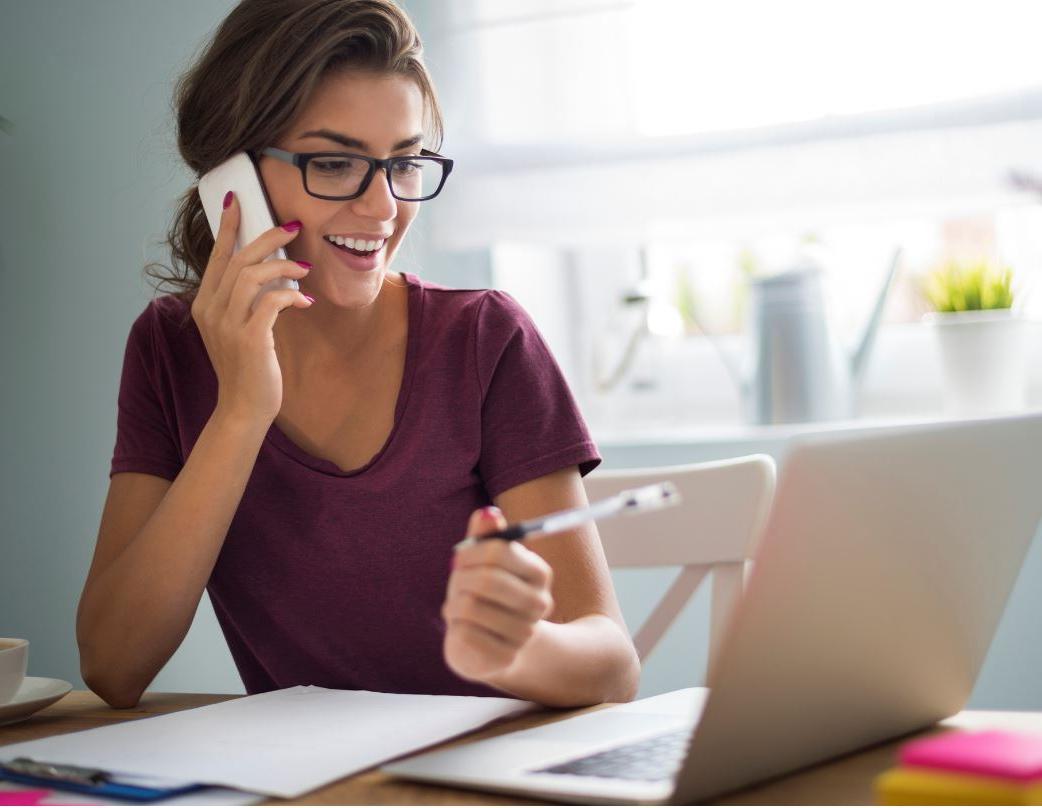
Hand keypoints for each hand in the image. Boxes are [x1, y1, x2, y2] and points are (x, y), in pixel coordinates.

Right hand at [191, 191, 313, 426]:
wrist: (243, 408)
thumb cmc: (247, 368)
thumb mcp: (238, 329)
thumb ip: (245, 302)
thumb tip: (269, 273)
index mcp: (205, 304)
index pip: (216, 256)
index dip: (227, 227)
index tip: (238, 200)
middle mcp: (210, 310)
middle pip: (238, 259)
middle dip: (268, 237)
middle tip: (293, 227)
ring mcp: (227, 325)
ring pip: (252, 275)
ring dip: (283, 266)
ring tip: (304, 269)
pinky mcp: (249, 339)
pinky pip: (271, 302)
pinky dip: (291, 295)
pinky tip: (304, 300)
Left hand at [442, 507, 554, 683]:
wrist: (489, 644)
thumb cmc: (484, 594)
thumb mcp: (482, 562)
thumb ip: (484, 537)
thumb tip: (487, 514)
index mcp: (539, 572)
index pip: (499, 551)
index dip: (470, 552)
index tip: (460, 558)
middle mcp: (540, 603)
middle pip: (487, 580)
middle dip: (461, 579)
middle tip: (455, 583)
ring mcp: (525, 633)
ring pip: (471, 607)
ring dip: (454, 605)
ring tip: (458, 608)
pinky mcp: (506, 657)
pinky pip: (466, 634)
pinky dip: (455, 628)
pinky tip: (462, 629)